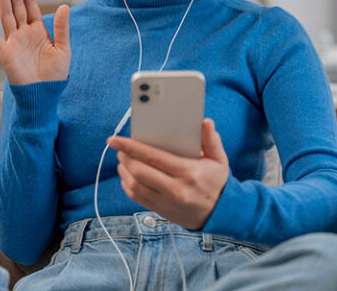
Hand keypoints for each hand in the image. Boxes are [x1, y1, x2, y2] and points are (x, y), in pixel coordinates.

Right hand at [0, 0, 70, 84]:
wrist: (44, 95)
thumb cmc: (55, 75)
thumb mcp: (63, 49)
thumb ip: (61, 28)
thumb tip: (64, 5)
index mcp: (38, 30)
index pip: (30, 4)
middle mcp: (23, 32)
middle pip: (16, 4)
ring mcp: (13, 41)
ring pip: (6, 14)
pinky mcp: (5, 53)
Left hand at [108, 118, 228, 229]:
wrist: (222, 214)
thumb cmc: (217, 183)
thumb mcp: (219, 160)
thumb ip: (212, 141)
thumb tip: (205, 122)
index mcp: (188, 173)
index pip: (153, 157)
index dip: (131, 147)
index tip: (115, 139)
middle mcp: (175, 189)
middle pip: (139, 172)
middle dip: (125, 157)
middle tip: (120, 148)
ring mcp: (166, 202)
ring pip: (134, 186)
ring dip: (123, 171)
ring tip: (122, 159)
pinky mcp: (161, 210)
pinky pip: (137, 197)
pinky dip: (127, 184)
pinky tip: (127, 174)